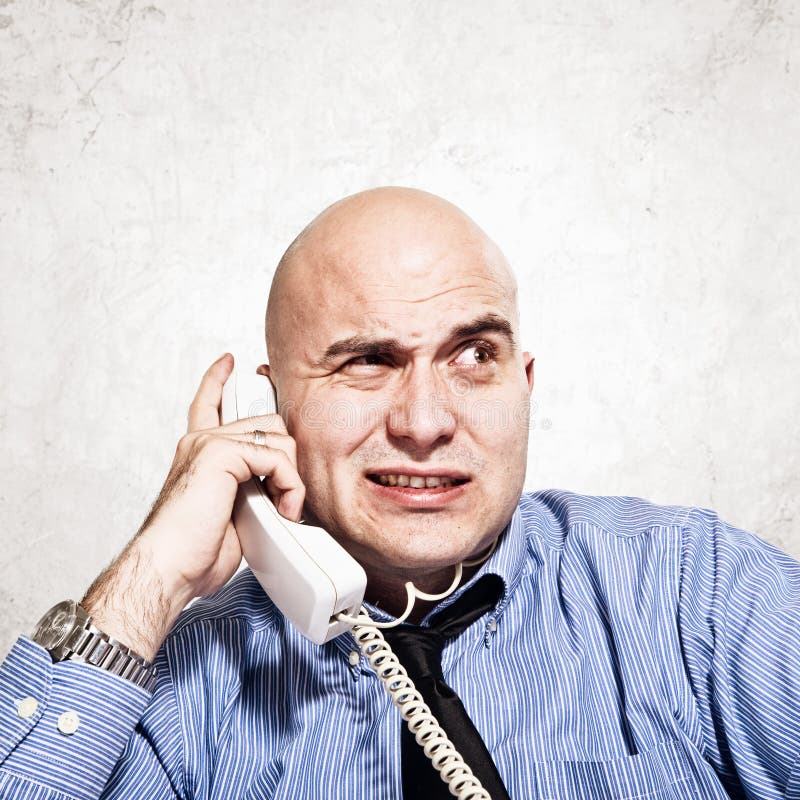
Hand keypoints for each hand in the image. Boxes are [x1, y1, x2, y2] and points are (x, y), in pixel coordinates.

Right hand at [81, 354, 304, 659]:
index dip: (219, 380)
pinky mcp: (220, 452)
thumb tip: (279, 493)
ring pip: (278, 438)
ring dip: (291, 478)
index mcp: (199, 453)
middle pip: (269, 423)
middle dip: (289, 459)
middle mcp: (202, 440)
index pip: (208, 403)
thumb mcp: (231, 513)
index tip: (230, 362)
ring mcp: (210, 443)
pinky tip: (283, 508)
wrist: (169, 568)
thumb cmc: (194, 551)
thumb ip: (250, 489)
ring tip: (283, 510)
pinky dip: (289, 486)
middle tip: (288, 495)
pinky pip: (277, 457)